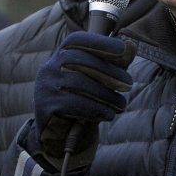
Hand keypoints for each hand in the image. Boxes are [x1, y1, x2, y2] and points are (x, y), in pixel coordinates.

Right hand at [34, 32, 136, 162]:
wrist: (57, 134)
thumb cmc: (81, 102)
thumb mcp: (96, 82)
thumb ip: (112, 64)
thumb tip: (131, 45)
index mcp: (60, 56)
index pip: (76, 40)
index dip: (99, 41)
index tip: (122, 48)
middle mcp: (49, 68)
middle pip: (80, 60)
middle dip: (109, 71)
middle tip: (129, 84)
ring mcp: (45, 87)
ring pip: (79, 82)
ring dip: (106, 94)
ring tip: (121, 105)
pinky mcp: (44, 106)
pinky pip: (73, 103)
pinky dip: (95, 108)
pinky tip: (108, 114)